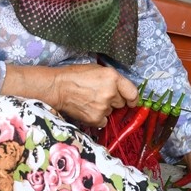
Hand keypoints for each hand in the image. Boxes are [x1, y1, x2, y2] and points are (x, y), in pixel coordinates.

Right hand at [2, 62, 138, 127]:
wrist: (57, 88)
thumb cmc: (75, 76)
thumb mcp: (97, 70)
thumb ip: (112, 79)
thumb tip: (122, 89)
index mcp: (113, 78)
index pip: (133, 93)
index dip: (132, 98)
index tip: (131, 101)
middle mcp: (111, 92)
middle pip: (121, 103)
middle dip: (114, 101)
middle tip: (100, 96)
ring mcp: (104, 107)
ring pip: (111, 112)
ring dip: (104, 109)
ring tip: (90, 101)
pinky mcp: (96, 118)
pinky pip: (103, 121)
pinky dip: (97, 118)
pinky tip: (87, 109)